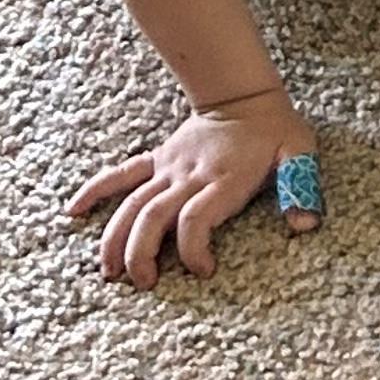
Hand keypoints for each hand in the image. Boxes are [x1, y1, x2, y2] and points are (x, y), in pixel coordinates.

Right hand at [71, 84, 317, 288]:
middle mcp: (189, 176)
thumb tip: (307, 224)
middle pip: (153, 217)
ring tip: (108, 272)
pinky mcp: (157, 161)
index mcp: (223, 179)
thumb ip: (301, 186)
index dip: (194, 250)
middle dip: (142, 254)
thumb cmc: (275, 130)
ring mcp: (169, 168)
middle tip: (144, 285)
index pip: (196, 219)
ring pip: (132, 204)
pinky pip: (121, 174)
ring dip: (115, 237)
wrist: (246, 94)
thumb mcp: (299, 152)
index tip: (204, 272)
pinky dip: (96, 190)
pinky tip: (72, 211)